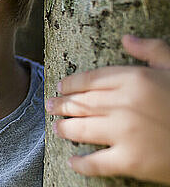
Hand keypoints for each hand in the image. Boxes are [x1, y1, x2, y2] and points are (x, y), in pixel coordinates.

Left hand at [46, 35, 169, 184]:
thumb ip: (151, 51)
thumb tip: (127, 38)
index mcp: (134, 79)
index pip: (89, 80)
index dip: (71, 84)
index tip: (61, 86)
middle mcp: (123, 104)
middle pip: (81, 103)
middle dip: (61, 105)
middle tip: (49, 106)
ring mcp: (125, 133)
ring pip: (82, 129)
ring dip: (65, 128)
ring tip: (56, 127)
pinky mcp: (131, 161)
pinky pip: (96, 162)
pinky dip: (81, 163)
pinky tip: (72, 161)